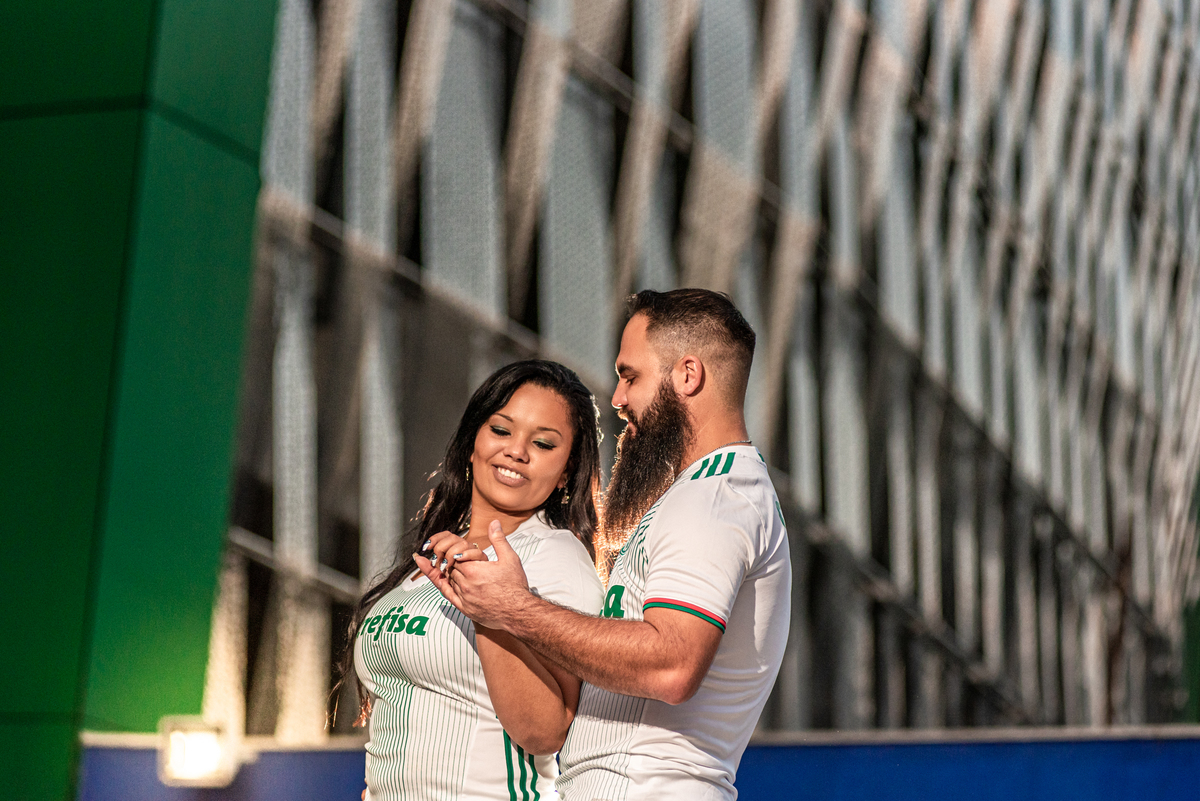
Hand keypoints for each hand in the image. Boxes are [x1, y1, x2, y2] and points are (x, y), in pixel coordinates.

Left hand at [417, 520, 534, 630]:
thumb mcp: (509, 559)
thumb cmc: (515, 586)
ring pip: (449, 580)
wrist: (518, 612)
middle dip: (453, 562)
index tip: (462, 552)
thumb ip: (498, 540)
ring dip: (450, 573)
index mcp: (473, 570)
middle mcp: (465, 584)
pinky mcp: (464, 609)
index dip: (458, 553)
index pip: (455, 556)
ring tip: (453, 567)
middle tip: (460, 560)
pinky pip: (447, 595)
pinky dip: (440, 584)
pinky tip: (437, 576)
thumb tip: (494, 523)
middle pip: (450, 568)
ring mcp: (463, 598)